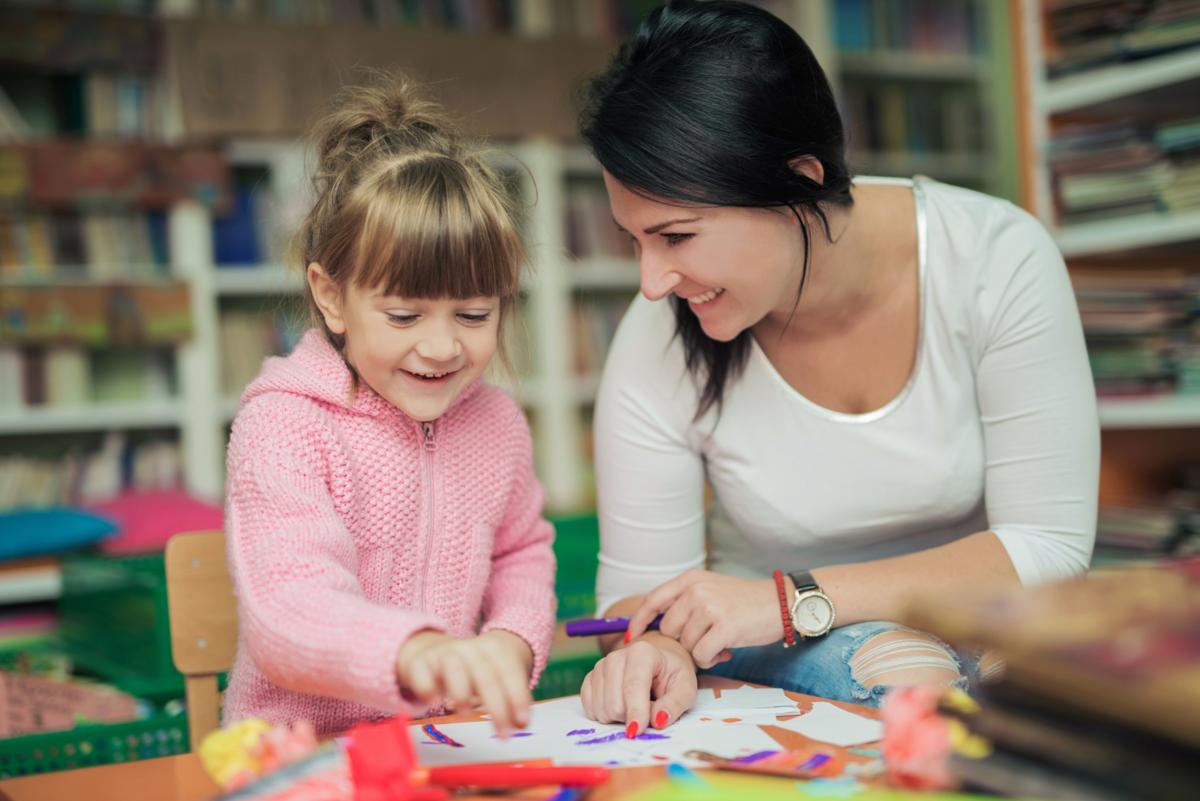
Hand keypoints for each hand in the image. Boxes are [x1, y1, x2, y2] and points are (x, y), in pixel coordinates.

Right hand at [395, 630, 532, 736]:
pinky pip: (422, 674)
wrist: (432, 651)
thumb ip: (507, 698)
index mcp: (492, 649)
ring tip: (466, 714)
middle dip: (497, 708)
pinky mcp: (420, 664)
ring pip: (454, 668)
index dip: (517, 697)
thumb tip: (520, 723)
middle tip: (504, 735)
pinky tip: (433, 701)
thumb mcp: (492, 676)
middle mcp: (468, 649)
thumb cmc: (470, 671)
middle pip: (486, 676)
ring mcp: (443, 654)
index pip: (509, 672)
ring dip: (462, 692)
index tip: (522, 723)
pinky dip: (427, 687)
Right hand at [580, 633, 697, 734]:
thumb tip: (658, 720)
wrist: (658, 665)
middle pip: (614, 702)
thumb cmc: (672, 677)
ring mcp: (600, 667)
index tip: (637, 731)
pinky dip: (604, 715)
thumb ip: (674, 704)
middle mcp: (616, 656)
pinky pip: (589, 707)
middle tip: (646, 712)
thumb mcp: (686, 689)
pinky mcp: (590, 678)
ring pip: (601, 708)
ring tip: (635, 707)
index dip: (635, 711)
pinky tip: (620, 708)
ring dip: (618, 718)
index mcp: (642, 653)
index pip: (633, 685)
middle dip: (630, 717)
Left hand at [626, 569, 784, 667]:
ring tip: (720, 643)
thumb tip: (655, 627)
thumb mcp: (711, 590)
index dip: (639, 620)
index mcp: (690, 579)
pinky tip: (726, 650)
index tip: (632, 636)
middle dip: (683, 641)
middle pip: (668, 629)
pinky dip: (711, 659)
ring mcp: (710, 607)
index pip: (653, 599)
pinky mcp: (724, 627)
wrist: (781, 603)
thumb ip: (685, 603)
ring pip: (685, 644)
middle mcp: (696, 590)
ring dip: (700, 651)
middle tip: (705, 640)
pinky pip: (701, 655)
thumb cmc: (744, 603)